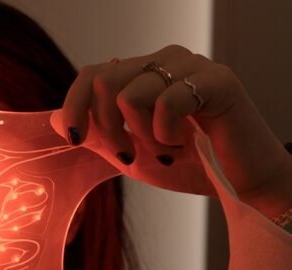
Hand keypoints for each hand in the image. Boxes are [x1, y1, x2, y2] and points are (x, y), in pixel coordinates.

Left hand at [52, 45, 291, 218]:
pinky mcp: (217, 80)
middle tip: (128, 156)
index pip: (91, 73)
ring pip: (130, 94)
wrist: (239, 185)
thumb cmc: (187, 167)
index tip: (74, 138)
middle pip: (103, 81)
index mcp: (142, 74)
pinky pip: (166, 103)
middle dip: (106, 129)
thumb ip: (95, 136)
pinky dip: (167, 134)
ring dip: (142, 136)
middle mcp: (164, 62)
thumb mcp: (130, 155)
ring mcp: (191, 67)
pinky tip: (187, 143)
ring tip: (167, 150)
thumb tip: (52, 119)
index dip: (74, 105)